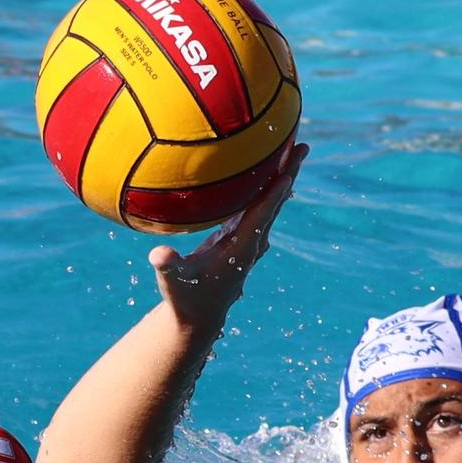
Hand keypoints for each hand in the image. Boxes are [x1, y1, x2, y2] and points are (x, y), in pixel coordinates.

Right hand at [148, 142, 306, 332]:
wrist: (198, 316)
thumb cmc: (184, 297)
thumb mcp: (173, 283)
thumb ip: (168, 267)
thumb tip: (158, 255)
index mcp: (239, 250)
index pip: (259, 217)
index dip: (272, 195)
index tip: (287, 172)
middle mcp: (251, 242)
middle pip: (274, 203)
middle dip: (288, 174)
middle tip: (303, 145)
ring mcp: (249, 238)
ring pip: (271, 201)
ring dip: (283, 175)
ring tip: (294, 148)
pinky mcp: (241, 236)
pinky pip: (260, 204)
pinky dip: (268, 185)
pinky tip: (273, 168)